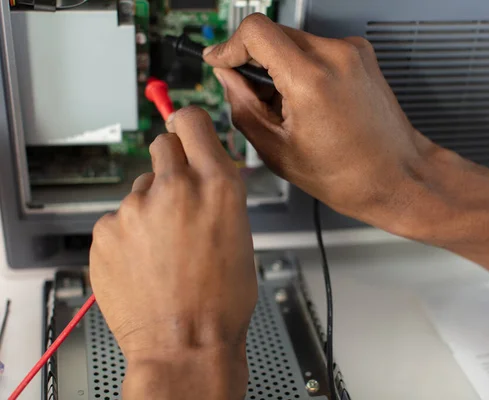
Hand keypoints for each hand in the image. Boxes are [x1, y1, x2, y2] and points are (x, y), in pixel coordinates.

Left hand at [89, 107, 255, 398]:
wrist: (185, 344)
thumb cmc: (222, 299)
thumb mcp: (241, 233)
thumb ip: (219, 192)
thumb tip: (204, 170)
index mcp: (217, 185)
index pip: (191, 120)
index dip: (188, 124)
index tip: (184, 129)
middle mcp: (174, 188)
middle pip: (162, 146)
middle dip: (172, 166)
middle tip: (178, 198)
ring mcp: (135, 209)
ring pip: (141, 189)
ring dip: (151, 208)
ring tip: (164, 248)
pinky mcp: (106, 231)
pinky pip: (119, 219)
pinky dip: (130, 235)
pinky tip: (145, 262)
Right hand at [203, 14, 436, 233]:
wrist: (398, 177)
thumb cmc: (350, 175)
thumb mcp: (278, 151)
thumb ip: (243, 107)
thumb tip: (227, 78)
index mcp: (311, 80)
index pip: (255, 31)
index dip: (230, 46)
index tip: (221, 61)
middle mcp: (336, 56)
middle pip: (273, 34)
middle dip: (254, 61)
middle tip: (253, 96)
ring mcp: (353, 52)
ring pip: (294, 41)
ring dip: (278, 66)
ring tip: (286, 108)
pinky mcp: (361, 56)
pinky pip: (316, 50)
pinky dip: (302, 69)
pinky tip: (307, 103)